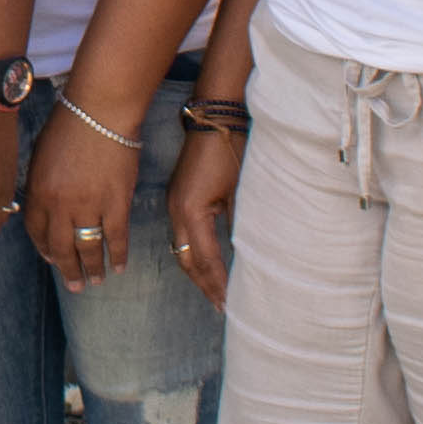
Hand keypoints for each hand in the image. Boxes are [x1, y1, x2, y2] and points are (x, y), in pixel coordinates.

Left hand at [23, 99, 137, 285]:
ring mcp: (88, 207)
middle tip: (75, 286)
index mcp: (37, 192)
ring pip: (88, 250)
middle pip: (61, 249)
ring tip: (96, 281)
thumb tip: (43, 208)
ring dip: (92, 269)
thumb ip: (40, 185)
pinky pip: (116, 239)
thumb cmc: (69, 125)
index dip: (45, 250)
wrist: (100, 110)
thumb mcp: (40, 155)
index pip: (36, 233)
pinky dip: (118, 255)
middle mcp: (59, 206)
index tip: (52, 259)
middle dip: (68, 271)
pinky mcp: (116, 204)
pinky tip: (120, 266)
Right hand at [163, 119, 240, 305]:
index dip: (218, 283)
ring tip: (213, 291)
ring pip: (181, 250)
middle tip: (221, 306)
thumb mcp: (239, 191)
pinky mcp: (178, 197)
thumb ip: (240, 225)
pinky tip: (205, 263)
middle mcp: (177, 211)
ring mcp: (174, 204)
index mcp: (191, 212)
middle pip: (186, 261)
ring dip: (197, 272)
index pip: (205, 259)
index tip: (230, 304)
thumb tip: (248, 256)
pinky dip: (193, 254)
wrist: (214, 118)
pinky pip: (181, 235)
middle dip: (204, 284)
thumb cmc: (230, 150)